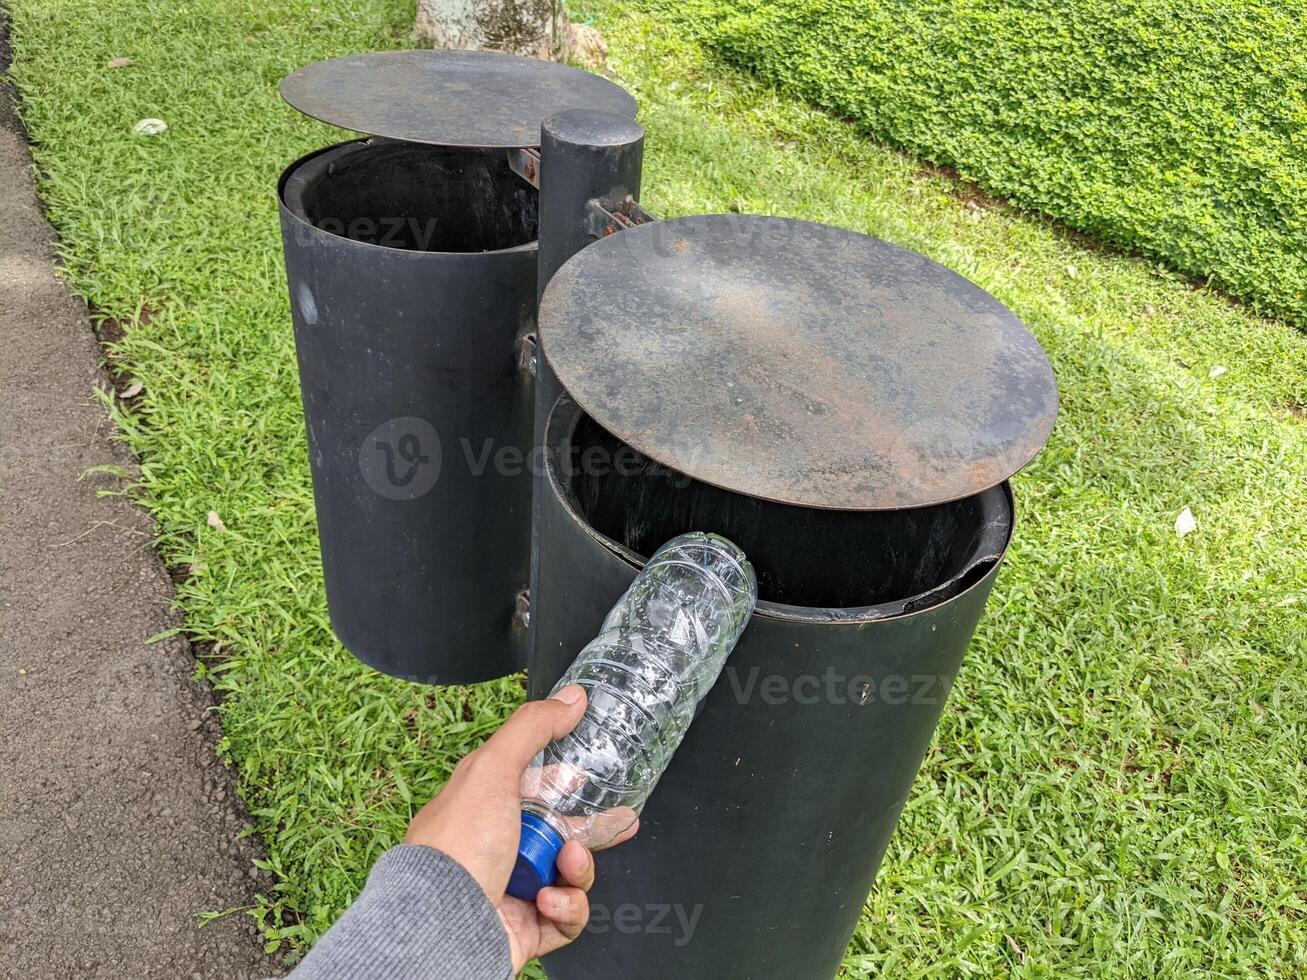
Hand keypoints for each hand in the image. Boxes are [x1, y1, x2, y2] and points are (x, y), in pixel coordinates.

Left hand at [404, 686, 639, 970]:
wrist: (441, 926)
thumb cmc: (458, 847)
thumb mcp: (492, 769)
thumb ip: (533, 730)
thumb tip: (573, 697)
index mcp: (484, 806)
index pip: (535, 786)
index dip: (568, 782)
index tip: (595, 777)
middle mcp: (498, 847)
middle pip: (562, 832)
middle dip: (590, 830)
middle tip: (620, 822)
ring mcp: (514, 889)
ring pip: (571, 873)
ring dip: (579, 868)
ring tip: (566, 864)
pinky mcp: (528, 927)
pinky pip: (568, 916)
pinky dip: (567, 908)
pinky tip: (550, 900)